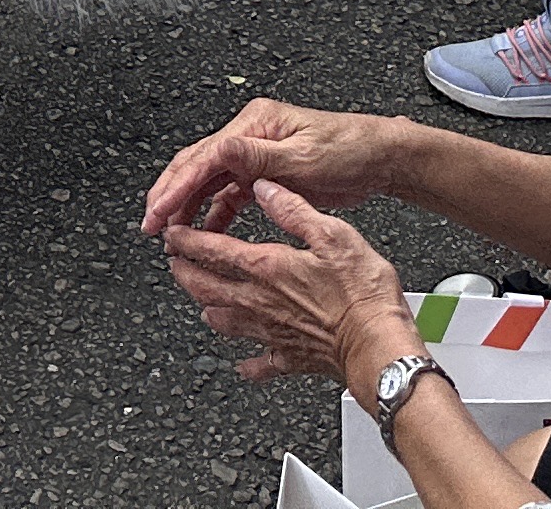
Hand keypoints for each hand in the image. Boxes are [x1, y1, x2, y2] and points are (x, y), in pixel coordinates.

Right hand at [138, 98, 403, 237]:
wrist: (379, 158)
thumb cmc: (349, 149)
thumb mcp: (304, 156)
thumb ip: (260, 157)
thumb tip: (222, 150)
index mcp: (255, 125)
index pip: (204, 156)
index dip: (177, 186)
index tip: (159, 211)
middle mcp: (250, 137)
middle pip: (196, 165)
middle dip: (170, 195)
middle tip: (152, 225)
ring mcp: (255, 156)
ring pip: (207, 182)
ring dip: (187, 207)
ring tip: (171, 234)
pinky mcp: (264, 176)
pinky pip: (228, 195)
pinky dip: (214, 214)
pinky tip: (206, 233)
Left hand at [162, 183, 414, 389]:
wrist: (378, 346)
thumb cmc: (361, 294)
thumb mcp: (331, 234)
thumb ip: (292, 210)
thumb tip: (264, 187)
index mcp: (268, 268)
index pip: (213, 251)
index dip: (187, 240)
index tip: (172, 233)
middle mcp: (262, 302)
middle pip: (208, 287)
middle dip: (185, 273)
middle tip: (174, 263)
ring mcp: (273, 332)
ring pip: (225, 321)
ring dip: (207, 307)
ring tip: (199, 300)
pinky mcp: (291, 358)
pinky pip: (260, 362)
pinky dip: (247, 362)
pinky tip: (242, 363)